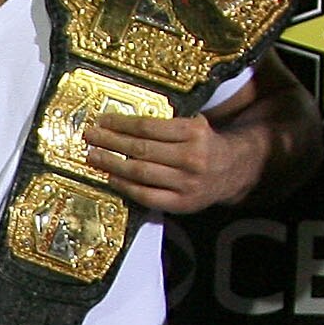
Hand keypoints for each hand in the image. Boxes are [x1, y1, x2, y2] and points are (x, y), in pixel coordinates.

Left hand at [83, 111, 252, 214]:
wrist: (234, 171)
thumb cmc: (205, 145)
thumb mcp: (195, 127)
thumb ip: (167, 125)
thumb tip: (122, 123)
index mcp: (194, 132)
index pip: (149, 127)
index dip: (121, 124)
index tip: (102, 120)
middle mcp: (192, 157)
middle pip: (141, 149)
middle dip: (110, 142)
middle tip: (89, 136)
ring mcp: (186, 183)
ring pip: (141, 172)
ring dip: (112, 164)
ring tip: (93, 156)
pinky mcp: (181, 203)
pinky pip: (146, 195)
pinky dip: (125, 186)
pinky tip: (111, 177)